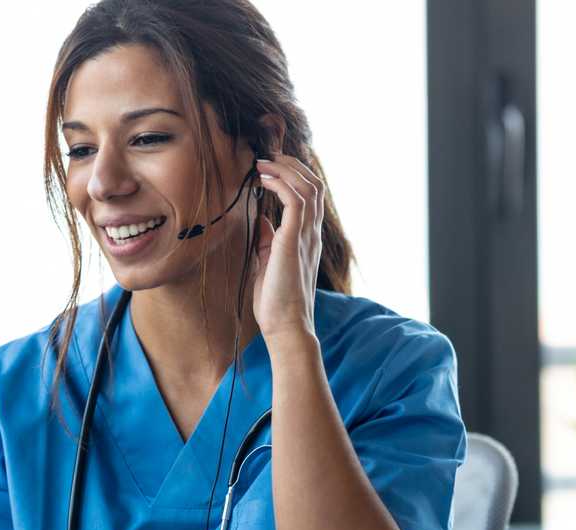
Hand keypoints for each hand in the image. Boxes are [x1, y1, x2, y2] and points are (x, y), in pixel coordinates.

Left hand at [249, 150, 325, 341]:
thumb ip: (267, 240)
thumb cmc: (275, 301)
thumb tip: (262, 220)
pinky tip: (264, 180)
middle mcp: (311, 234)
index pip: (311, 197)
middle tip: (268, 157)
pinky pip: (295, 201)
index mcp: (307, 239)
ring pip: (308, 187)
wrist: (285, 327)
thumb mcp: (267, 263)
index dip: (294, 176)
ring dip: (285, 169)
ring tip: (264, 162)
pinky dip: (280, 184)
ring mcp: (306, 236)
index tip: (271, 167)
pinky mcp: (295, 241)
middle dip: (292, 165)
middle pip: (314, 185)